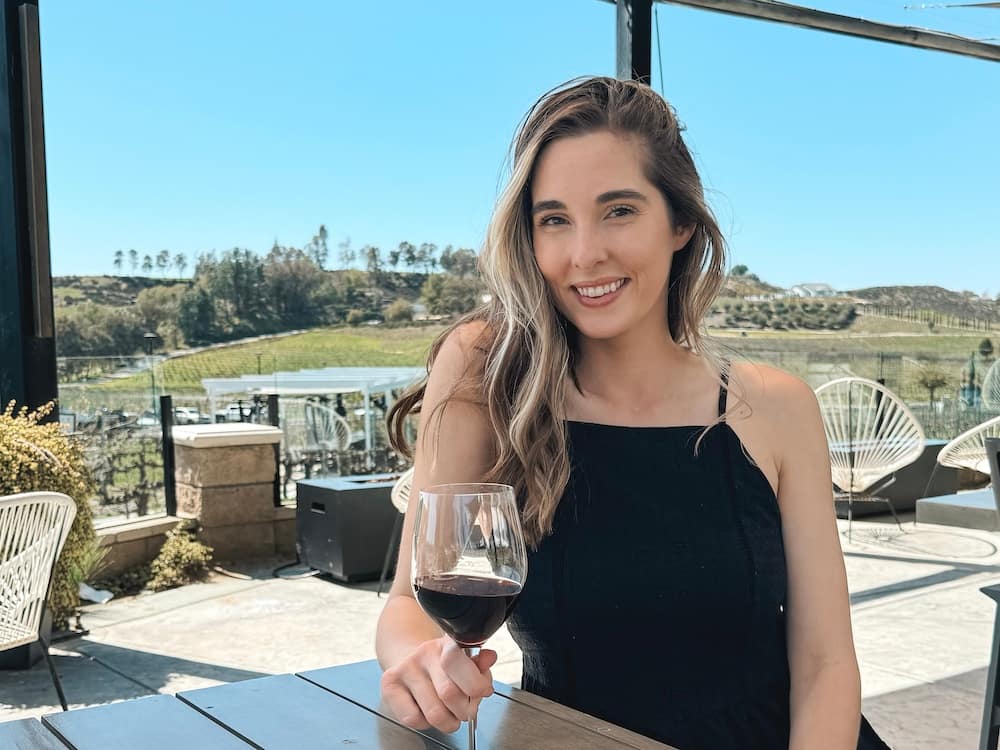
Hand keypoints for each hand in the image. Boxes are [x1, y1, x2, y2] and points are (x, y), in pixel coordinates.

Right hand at [380, 636, 497, 732]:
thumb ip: (479, 664)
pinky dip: (425, 723)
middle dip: (464, 711)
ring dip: (448, 722)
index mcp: (447, 644)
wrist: (408, 659)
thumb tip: (489, 658)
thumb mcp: (465, 661)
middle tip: (466, 710)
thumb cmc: (442, 666)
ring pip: (433, 712)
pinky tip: (427, 712)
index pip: (459, 662)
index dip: (476, 684)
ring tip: (449, 715)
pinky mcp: (390, 685)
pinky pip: (414, 719)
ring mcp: (405, 668)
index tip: (481, 692)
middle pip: (449, 694)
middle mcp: (425, 652)